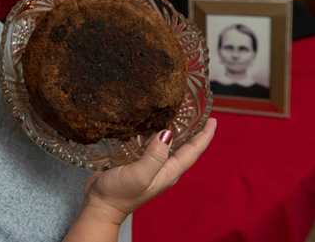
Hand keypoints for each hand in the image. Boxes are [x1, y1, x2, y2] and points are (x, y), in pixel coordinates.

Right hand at [84, 117, 216, 224]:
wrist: (100, 205)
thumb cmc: (120, 194)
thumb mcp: (140, 175)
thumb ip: (154, 156)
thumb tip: (167, 133)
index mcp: (169, 172)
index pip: (193, 151)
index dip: (204, 135)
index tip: (213, 119)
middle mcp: (163, 167)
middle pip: (184, 146)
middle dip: (192, 129)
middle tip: (196, 110)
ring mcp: (150, 164)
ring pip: (167, 143)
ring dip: (173, 129)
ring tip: (175, 111)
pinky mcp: (136, 160)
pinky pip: (150, 143)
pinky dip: (153, 131)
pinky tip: (148, 120)